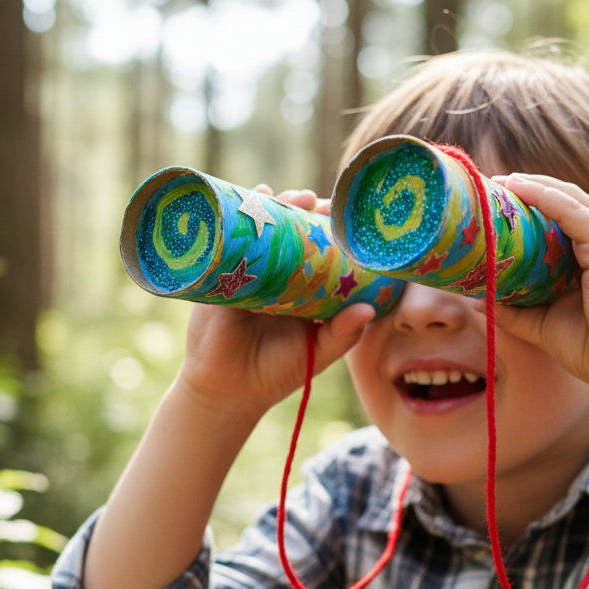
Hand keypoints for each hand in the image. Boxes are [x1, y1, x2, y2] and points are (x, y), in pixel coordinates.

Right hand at [176, 185, 369, 416]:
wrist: (230, 391)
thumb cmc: (277, 372)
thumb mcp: (317, 353)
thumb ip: (343, 334)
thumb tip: (368, 310)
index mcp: (301, 287)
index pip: (318, 250)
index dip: (330, 231)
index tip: (347, 218)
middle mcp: (275, 274)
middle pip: (290, 231)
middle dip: (304, 210)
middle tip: (319, 202)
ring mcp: (246, 271)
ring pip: (262, 229)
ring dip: (276, 205)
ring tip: (294, 197)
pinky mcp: (220, 276)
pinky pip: (228, 240)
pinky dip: (239, 217)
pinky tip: (253, 197)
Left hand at [488, 174, 588, 405]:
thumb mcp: (544, 325)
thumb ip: (515, 310)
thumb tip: (479, 300)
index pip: (563, 219)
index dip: (532, 207)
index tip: (498, 203)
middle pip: (566, 202)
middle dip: (531, 189)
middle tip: (494, 186)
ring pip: (570, 200)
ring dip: (535, 186)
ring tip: (503, 181)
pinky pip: (576, 213)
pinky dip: (548, 198)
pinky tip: (523, 188)